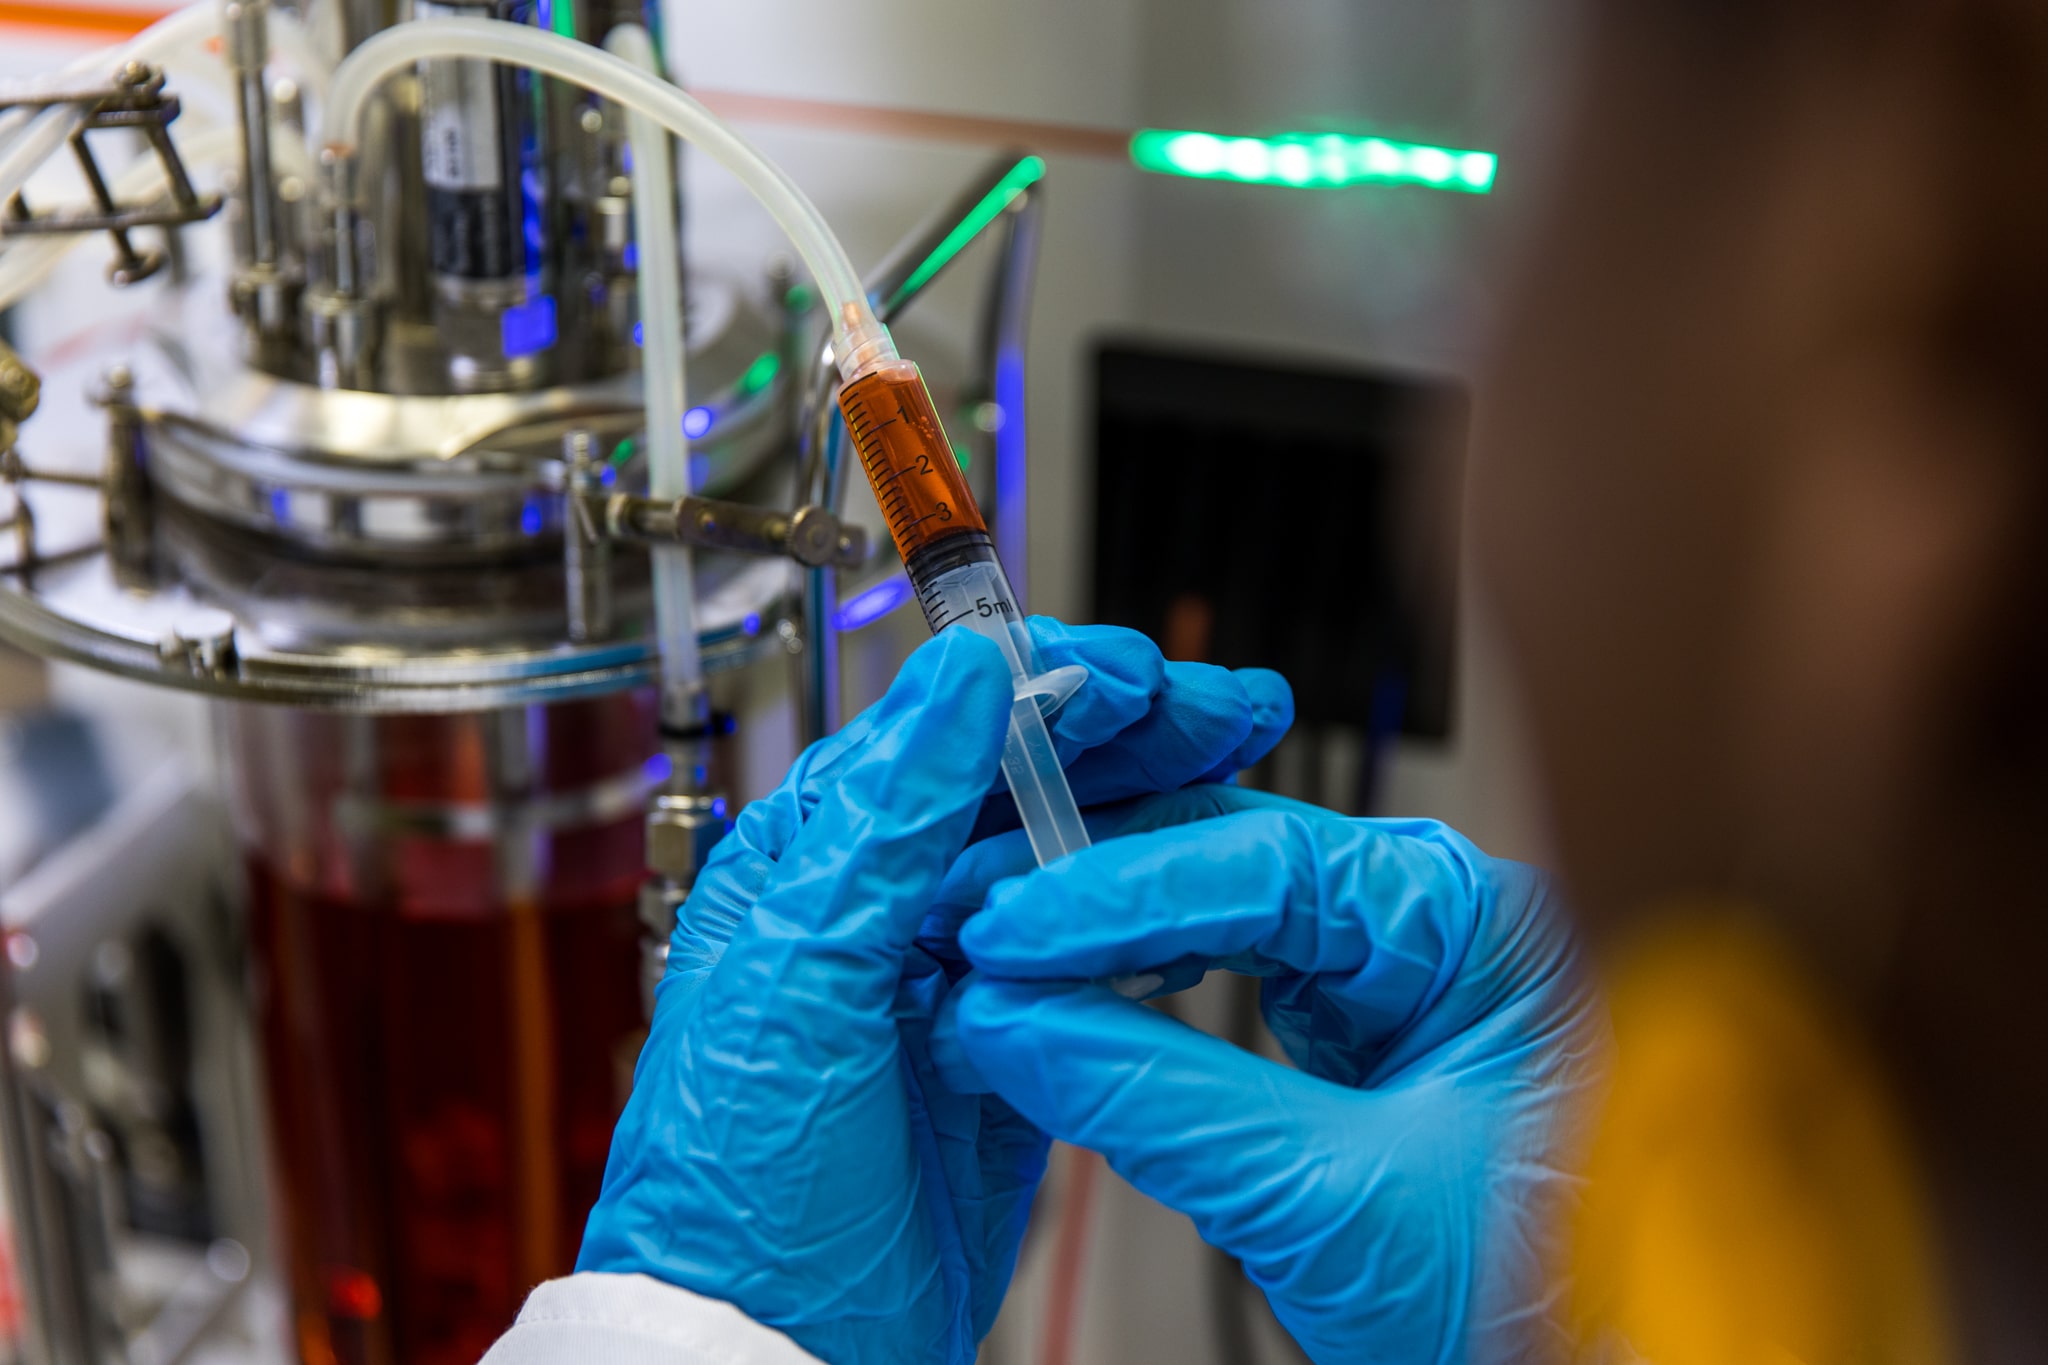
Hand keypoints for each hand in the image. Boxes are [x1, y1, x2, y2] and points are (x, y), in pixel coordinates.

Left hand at [578, 622, 1291, 1363]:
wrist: (779, 1339)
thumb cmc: (741, 1175)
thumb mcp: (804, 972)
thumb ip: (885, 819)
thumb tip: (961, 674)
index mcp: (813, 861)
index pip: (942, 730)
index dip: (1047, 687)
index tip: (1135, 673)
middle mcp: (884, 901)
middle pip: (1023, 777)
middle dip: (1128, 730)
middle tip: (1223, 705)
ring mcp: (956, 970)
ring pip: (1071, 853)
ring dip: (1155, 803)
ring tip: (1239, 759)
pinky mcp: (1015, 1039)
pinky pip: (1095, 951)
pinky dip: (1154, 911)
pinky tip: (1206, 887)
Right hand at [935, 787, 1607, 1363]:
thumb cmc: (1531, 1292)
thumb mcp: (1328, 1201)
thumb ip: (1162, 1103)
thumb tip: (1022, 1026)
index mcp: (1472, 925)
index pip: (1266, 863)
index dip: (1118, 892)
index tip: (1013, 930)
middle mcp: (1431, 920)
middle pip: (1232, 855)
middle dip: (1099, 891)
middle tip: (984, 924)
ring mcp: (1387, 966)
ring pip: (1217, 903)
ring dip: (1108, 931)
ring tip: (1010, 960)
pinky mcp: (1347, 1021)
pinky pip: (1226, 967)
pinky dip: (1140, 980)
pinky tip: (1078, 989)